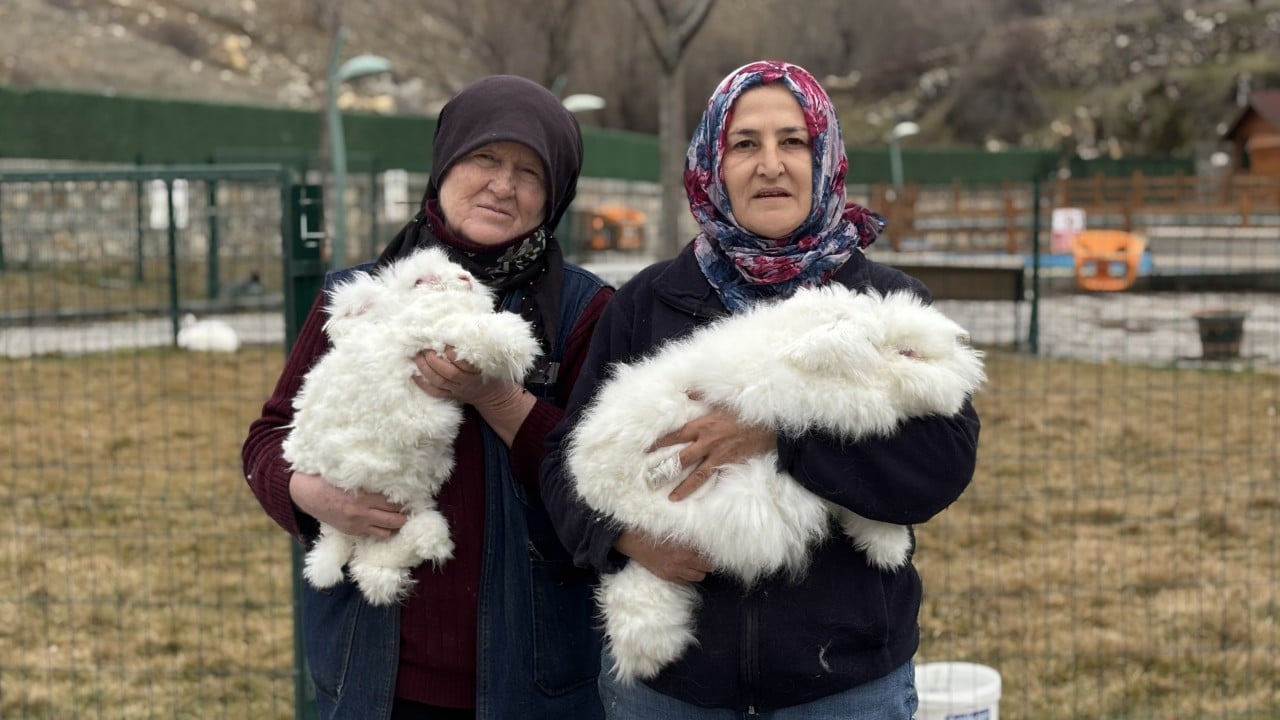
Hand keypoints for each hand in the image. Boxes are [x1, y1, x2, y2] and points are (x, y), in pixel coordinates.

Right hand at [289, 471, 406, 538]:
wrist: (305, 494)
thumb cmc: (328, 480)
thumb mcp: (349, 477)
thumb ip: (368, 480)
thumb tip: (389, 475)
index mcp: (362, 497)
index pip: (392, 502)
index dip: (405, 500)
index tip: (415, 496)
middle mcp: (361, 513)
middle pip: (394, 519)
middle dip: (406, 516)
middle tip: (414, 509)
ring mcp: (356, 525)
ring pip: (386, 531)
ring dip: (396, 525)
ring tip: (402, 518)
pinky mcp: (351, 531)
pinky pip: (373, 535)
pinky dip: (383, 530)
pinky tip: (387, 524)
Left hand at [412, 347, 535, 445]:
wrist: (494, 397)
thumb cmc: (492, 373)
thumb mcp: (490, 361)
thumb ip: (478, 349)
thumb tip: (461, 328)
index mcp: (478, 372)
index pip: (465, 364)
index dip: (453, 353)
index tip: (444, 342)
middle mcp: (467, 383)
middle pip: (448, 373)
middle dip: (434, 360)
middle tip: (425, 347)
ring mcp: (458, 390)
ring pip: (439, 382)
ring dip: (425, 368)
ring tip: (418, 356)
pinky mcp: (451, 396)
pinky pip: (435, 392)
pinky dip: (423, 384)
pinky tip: (415, 374)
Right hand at [615, 529, 713, 582]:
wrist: (635, 542)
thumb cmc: (655, 533)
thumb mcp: (675, 533)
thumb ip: (690, 539)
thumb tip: (706, 539)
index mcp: (685, 551)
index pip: (708, 560)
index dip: (712, 557)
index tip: (713, 553)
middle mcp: (681, 563)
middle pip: (705, 570)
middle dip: (707, 565)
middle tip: (706, 558)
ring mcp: (673, 572)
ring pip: (697, 578)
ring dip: (698, 571)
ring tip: (696, 564)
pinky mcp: (666, 577)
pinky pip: (684, 581)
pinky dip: (687, 576)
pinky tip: (685, 568)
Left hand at [650, 392, 776, 501]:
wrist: (770, 426)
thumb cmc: (744, 412)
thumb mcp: (721, 400)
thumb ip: (701, 395)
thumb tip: (686, 391)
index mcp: (703, 425)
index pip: (675, 436)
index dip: (660, 443)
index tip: (646, 450)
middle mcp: (707, 442)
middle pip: (682, 458)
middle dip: (666, 469)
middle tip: (651, 479)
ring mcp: (719, 456)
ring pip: (697, 475)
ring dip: (684, 487)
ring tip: (672, 498)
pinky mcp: (730, 465)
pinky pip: (715, 478)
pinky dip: (706, 488)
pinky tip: (698, 497)